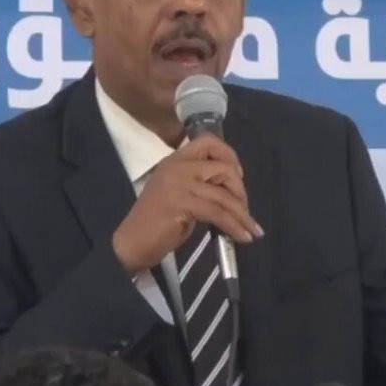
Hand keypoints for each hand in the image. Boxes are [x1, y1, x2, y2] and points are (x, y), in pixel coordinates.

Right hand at [112, 134, 263, 273]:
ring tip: (252, 230)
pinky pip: (218, 212)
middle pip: (223, 167)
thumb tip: (232, 191)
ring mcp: (178, 183)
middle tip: (244, 210)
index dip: (229, 155)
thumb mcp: (179, 194)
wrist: (132, 243)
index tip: (238, 176)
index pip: (208, 141)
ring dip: (242, 214)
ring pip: (223, 195)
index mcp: (175, 160)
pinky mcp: (181, 203)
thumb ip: (200, 185)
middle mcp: (177, 166)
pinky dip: (235, 225)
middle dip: (240, 191)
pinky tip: (243, 236)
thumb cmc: (156, 223)